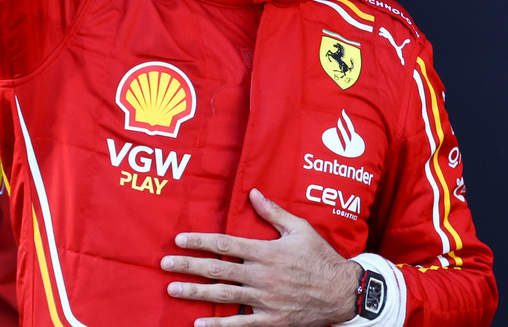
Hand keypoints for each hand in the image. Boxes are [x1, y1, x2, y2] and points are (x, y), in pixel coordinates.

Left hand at [161, 188, 362, 326]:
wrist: (342, 291)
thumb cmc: (321, 257)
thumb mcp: (301, 229)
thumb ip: (274, 212)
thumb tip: (253, 194)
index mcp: (266, 251)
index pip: (226, 244)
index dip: (200, 241)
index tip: (180, 240)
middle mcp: (262, 275)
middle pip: (218, 269)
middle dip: (188, 266)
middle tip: (165, 265)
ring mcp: (265, 299)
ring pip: (223, 295)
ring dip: (195, 292)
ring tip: (173, 289)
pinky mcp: (271, 319)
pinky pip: (241, 324)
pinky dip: (219, 325)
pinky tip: (199, 324)